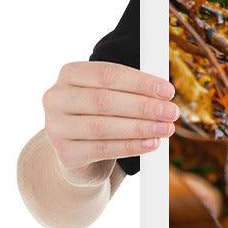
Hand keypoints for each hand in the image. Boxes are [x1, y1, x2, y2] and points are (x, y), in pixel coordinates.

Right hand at [42, 61, 177, 183]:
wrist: (79, 152)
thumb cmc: (102, 115)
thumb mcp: (113, 96)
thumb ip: (133, 90)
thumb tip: (165, 95)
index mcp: (70, 74)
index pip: (107, 74)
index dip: (140, 82)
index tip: (168, 91)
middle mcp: (57, 98)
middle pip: (104, 100)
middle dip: (143, 106)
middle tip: (171, 112)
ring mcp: (56, 127)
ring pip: (103, 127)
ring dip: (140, 128)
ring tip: (166, 129)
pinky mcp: (65, 153)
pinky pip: (103, 149)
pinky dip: (131, 146)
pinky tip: (152, 144)